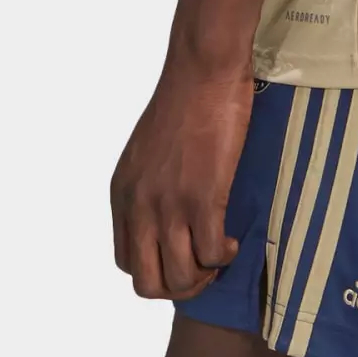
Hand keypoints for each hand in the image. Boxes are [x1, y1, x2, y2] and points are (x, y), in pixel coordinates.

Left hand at [111, 63, 254, 299]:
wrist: (203, 70)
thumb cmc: (184, 99)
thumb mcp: (146, 150)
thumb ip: (147, 186)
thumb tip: (164, 214)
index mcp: (123, 195)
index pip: (126, 261)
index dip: (157, 268)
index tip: (182, 254)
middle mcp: (139, 206)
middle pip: (147, 283)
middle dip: (179, 286)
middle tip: (204, 266)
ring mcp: (170, 205)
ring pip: (181, 278)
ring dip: (205, 277)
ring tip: (221, 254)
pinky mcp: (203, 197)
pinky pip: (212, 254)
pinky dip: (225, 257)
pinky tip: (234, 240)